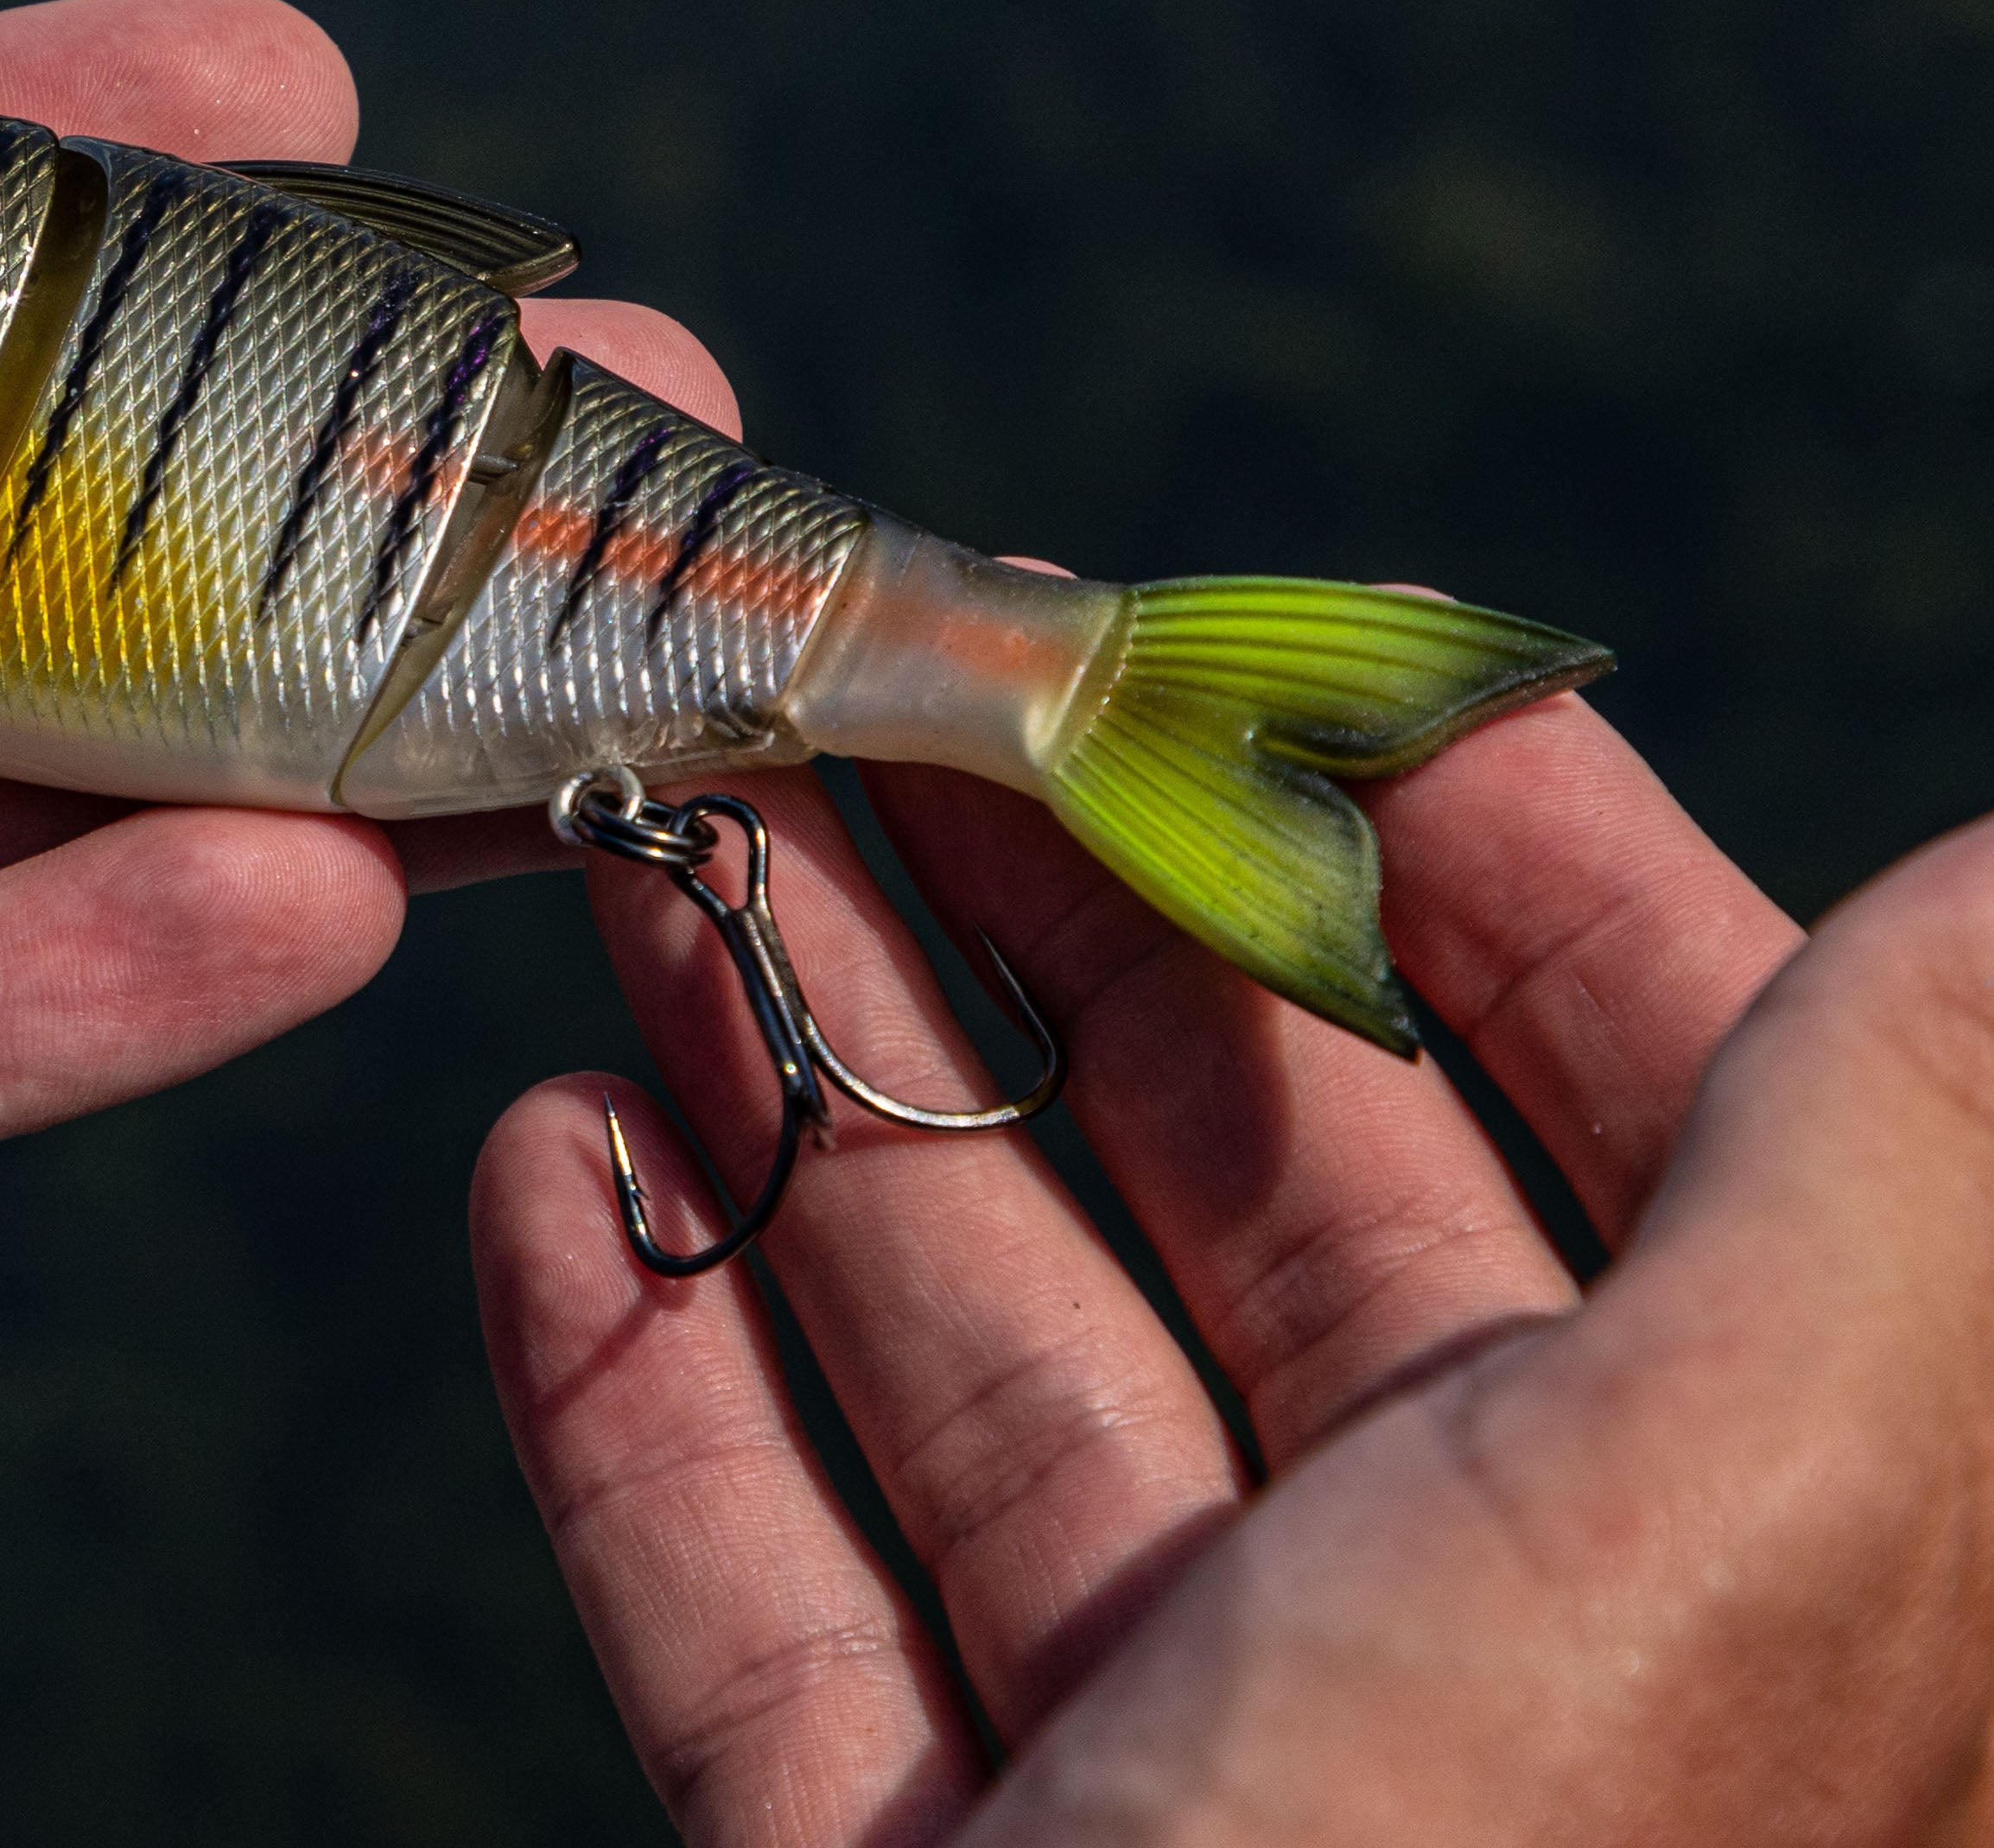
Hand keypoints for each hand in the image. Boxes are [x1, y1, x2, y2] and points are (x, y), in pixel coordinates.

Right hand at [469, 555, 1993, 1834]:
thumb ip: (1890, 1170)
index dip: (1461, 874)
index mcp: (1710, 1561)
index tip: (1239, 667)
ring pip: (972, 1386)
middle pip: (1241, 1221)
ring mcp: (1168, 1808)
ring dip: (800, 1105)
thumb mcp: (1732, 1522)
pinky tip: (542, 1180)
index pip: (1639, 1124)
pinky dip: (645, 1399)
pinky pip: (763, 1620)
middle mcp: (1463, 1678)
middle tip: (844, 701)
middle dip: (1036, 938)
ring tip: (634, 860)